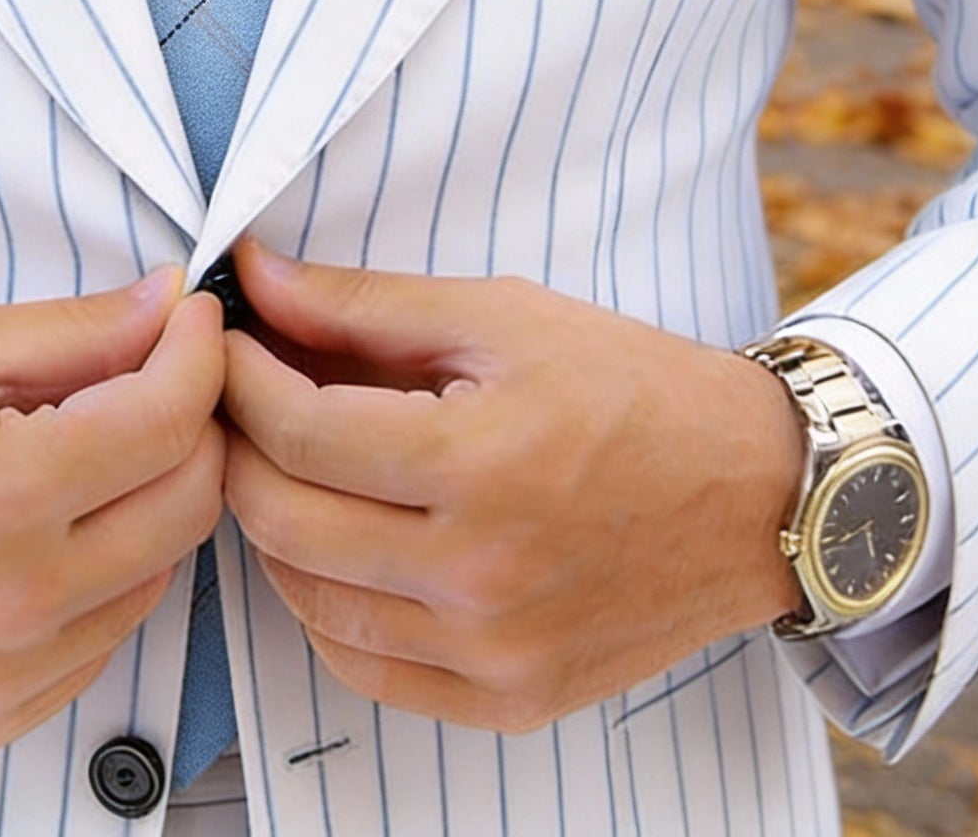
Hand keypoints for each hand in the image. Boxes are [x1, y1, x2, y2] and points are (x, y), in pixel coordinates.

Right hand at [0, 271, 225, 751]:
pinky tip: (53, 526)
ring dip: (151, 500)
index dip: (198, 351)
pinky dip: (105, 574)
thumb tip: (166, 306)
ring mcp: (10, 675)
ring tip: (92, 449)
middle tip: (157, 374)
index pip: (172, 420)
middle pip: (191, 503)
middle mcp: (20, 601)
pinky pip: (104, 637)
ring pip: (159, 573)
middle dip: (193, 422)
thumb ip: (73, 331)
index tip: (190, 319)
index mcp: (6, 495)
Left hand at [220, 242, 804, 734]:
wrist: (752, 493)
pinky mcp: (508, 700)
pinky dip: (325, 607)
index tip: (225, 343)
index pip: (298, 432)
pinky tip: (336, 545)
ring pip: (309, 600)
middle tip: (239, 399)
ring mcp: (493, 652)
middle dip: (238, 446)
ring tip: (286, 464)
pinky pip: (365, 668)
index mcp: (480, 465)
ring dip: (273, 526)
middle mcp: (480, 575)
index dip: (239, 379)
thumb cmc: (631, 388)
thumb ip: (363, 305)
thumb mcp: (499, 315)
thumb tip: (256, 277)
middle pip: (284, 519)